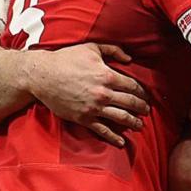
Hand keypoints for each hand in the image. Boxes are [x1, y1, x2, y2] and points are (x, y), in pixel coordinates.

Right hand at [23, 43, 150, 146]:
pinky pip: (102, 130)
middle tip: (147, 111)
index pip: (132, 86)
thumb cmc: (67, 59)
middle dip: (142, 108)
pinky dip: (113, 137)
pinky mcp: (83, 118)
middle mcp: (104, 93)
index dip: (142, 92)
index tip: (146, 96)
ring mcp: (94, 108)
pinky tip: (121, 141)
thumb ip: (113, 50)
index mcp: (108, 76)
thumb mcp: (92, 48)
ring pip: (121, 117)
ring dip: (133, 122)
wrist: (43, 76)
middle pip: (130, 103)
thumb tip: (129, 59)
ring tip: (140, 125)